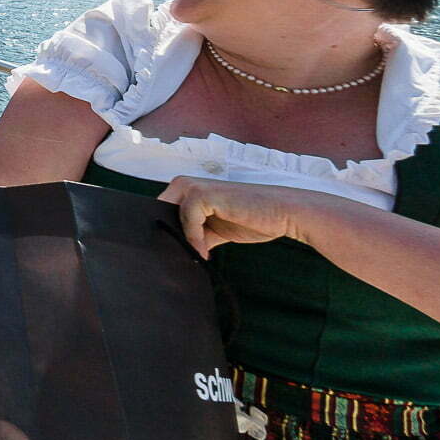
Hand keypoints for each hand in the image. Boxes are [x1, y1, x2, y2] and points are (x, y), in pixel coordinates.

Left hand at [159, 176, 325, 257]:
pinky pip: (187, 219)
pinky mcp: (202, 193)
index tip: (169, 252)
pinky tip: (206, 251)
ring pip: (169, 217)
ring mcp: (192, 186)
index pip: (160, 212)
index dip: (162, 232)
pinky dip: (194, 237)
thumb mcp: (215, 231)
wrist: (283, 213)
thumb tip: (175, 252)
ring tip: (198, 254)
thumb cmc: (253, 219)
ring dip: (180, 238)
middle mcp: (185, 184)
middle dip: (166, 234)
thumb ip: (195, 236)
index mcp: (187, 191)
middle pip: (157, 213)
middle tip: (177, 255)